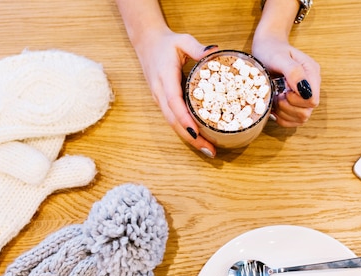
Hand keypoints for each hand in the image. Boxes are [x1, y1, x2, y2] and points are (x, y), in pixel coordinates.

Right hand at [132, 28, 217, 157]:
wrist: (146, 43)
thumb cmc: (167, 43)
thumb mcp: (182, 40)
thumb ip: (197, 48)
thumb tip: (215, 51)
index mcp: (165, 78)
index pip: (173, 102)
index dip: (184, 118)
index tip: (196, 132)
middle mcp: (160, 92)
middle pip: (173, 120)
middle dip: (191, 137)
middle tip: (209, 150)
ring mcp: (160, 99)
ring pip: (172, 123)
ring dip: (189, 139)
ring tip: (208, 150)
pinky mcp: (163, 102)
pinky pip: (173, 119)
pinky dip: (185, 131)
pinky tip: (199, 139)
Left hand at [252, 37, 320, 127]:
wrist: (266, 47)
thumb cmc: (271, 49)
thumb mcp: (279, 57)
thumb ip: (293, 71)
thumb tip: (303, 89)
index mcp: (312, 73)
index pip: (312, 100)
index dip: (296, 101)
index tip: (282, 90)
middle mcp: (311, 86)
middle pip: (307, 111)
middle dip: (288, 107)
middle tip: (276, 94)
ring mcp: (303, 96)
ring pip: (300, 118)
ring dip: (284, 113)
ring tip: (274, 98)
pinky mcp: (295, 103)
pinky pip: (292, 120)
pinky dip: (281, 117)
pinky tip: (274, 106)